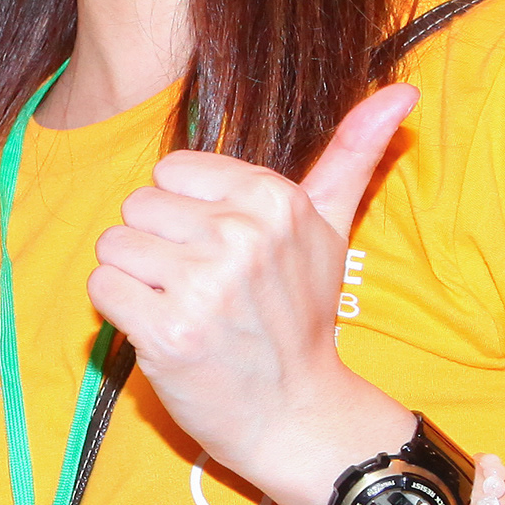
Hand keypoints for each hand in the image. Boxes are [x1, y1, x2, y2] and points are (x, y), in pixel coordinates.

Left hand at [89, 85, 416, 504]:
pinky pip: (101, 290)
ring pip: (114, 246)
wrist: (295, 414)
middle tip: (201, 290)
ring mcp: (203, 287)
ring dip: (135, 281)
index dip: (185, 213)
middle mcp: (241, 237)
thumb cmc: (301, 316)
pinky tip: (161, 332)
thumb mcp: (333, 229)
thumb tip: (403, 90)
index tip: (219, 253)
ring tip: (181, 309)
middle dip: (157, 247)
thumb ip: (354, 154)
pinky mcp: (167, 332)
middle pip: (138, 206)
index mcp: (275, 201)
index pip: (171, 172)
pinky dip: (119, 313)